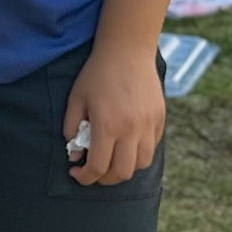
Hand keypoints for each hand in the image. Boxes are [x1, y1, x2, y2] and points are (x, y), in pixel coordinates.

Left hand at [63, 42, 164, 185]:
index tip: (76, 174)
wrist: (127, 51)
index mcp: (107, 125)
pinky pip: (151, 149)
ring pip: (140, 165)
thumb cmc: (97, 73)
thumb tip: (75, 154)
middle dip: (104, 179)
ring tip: (109, 160)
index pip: (98, 167)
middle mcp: (131, 131)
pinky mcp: (159, 121)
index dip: (85, 177)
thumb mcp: (76, 98)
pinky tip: (124, 146)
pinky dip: (137, 155)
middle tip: (92, 172)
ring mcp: (148, 127)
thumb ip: (72, 128)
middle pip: (122, 173)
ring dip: (123, 169)